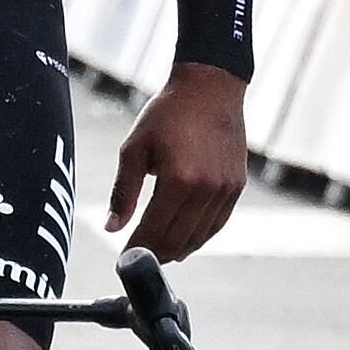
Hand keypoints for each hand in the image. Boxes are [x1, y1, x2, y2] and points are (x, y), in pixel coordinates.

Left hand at [105, 63, 246, 262]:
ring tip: (159, 254)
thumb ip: (123, 191)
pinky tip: (185, 239)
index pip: (154, 229)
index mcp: (178, 180)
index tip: (123, 260)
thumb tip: (112, 227)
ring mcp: (226, 191)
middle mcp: (206, 190)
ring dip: (178, 249)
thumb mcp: (135, 148)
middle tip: (140, 259)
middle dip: (156, 253)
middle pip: (178, 238)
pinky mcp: (237, 187)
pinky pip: (217, 223)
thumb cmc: (167, 114)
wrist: (210, 89)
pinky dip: (200, 236)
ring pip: (200, 236)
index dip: (137, 248)